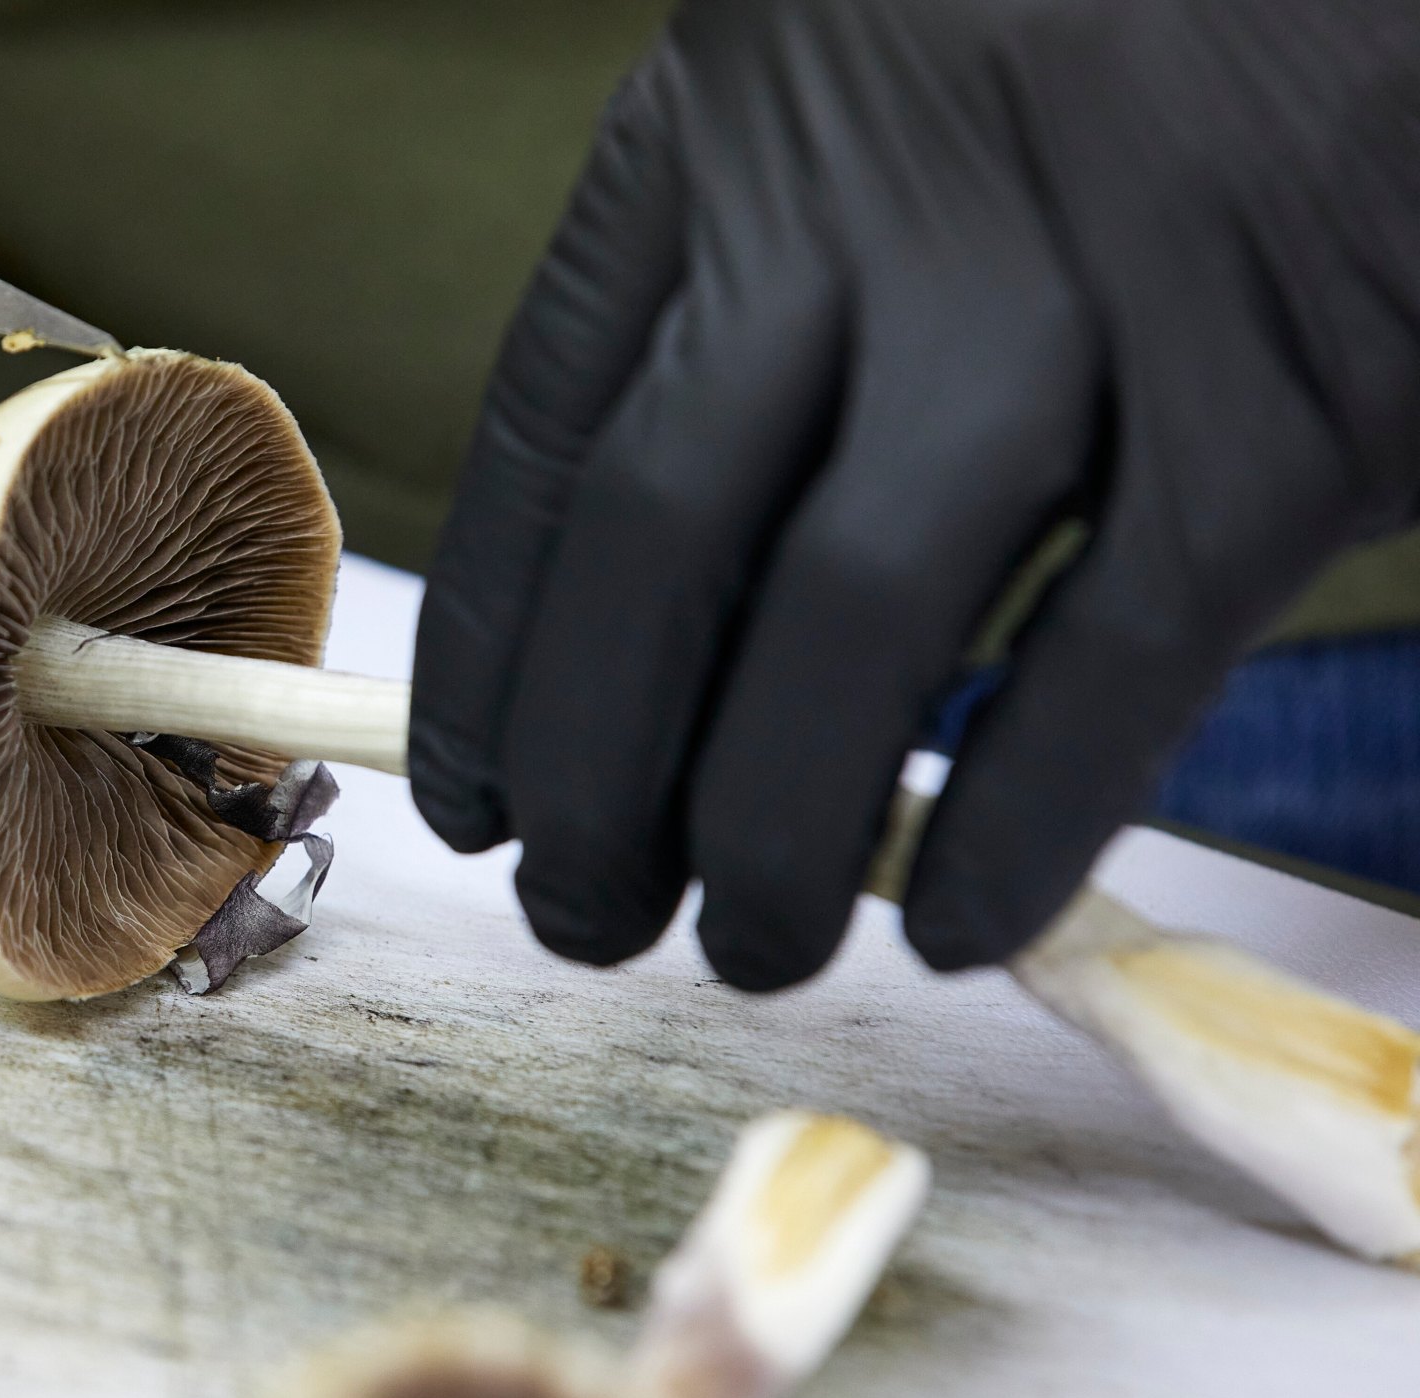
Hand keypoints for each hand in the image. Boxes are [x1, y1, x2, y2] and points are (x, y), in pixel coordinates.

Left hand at [410, 0, 1419, 988]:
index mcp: (734, 124)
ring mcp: (1073, 290)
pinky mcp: (1279, 395)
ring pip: (847, 622)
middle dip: (593, 776)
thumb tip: (659, 600)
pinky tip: (950, 923)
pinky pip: (1101, 662)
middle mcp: (871, 197)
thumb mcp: (866, 106)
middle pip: (655, 545)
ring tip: (744, 948)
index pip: (545, 438)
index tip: (476, 795)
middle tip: (583, 913)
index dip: (494, 657)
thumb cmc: (1112, 37)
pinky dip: (1014, 824)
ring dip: (767, 826)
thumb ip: (763, 291)